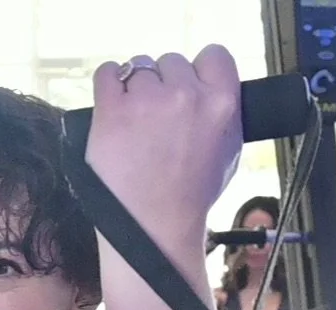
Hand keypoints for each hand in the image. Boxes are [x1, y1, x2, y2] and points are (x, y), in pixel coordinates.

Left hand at [87, 47, 241, 245]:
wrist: (154, 229)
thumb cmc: (190, 196)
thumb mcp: (230, 151)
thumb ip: (224, 112)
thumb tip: (211, 88)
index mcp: (222, 103)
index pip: (214, 54)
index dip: (198, 70)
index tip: (187, 88)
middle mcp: (186, 95)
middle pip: (171, 62)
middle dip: (163, 84)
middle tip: (156, 118)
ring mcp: (146, 101)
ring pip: (138, 68)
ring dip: (134, 88)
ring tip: (133, 123)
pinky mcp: (111, 111)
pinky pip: (106, 73)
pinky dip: (108, 85)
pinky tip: (111, 106)